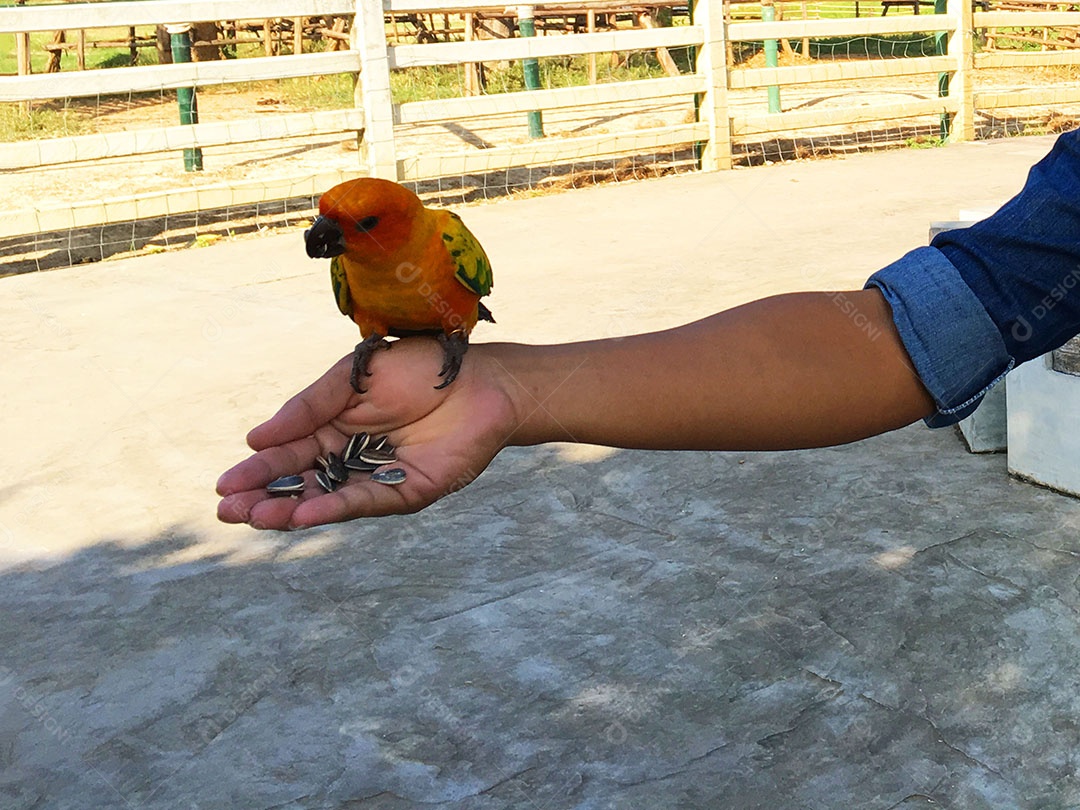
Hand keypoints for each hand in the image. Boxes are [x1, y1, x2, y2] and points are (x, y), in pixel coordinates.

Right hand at [216, 338, 517, 528]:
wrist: (478, 377)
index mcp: (335, 428)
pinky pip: (365, 501)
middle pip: (301, 484)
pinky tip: (303, 514)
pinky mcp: (407, 491)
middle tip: (228, 512)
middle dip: (264, 498)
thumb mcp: (352, 379)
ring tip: (256, 517)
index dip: (256, 471)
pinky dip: (334, 509)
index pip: (288, 455)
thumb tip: (255, 439)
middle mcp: (353, 458)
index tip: (223, 487)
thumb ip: (307, 408)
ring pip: (327, 499)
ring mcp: (379, 477)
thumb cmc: (418, 368)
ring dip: (291, 510)